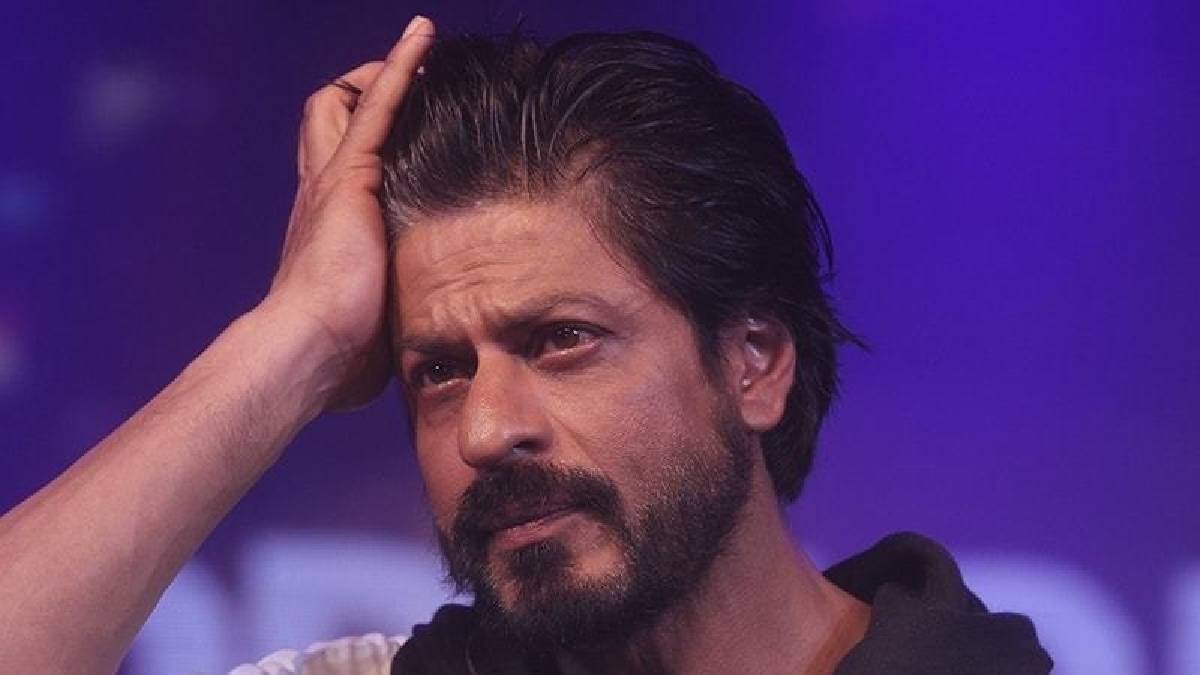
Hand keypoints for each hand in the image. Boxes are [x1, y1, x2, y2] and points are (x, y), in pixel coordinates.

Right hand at [263, 16, 434, 409]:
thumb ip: (387, 328)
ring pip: (342, 101)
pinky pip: (379, 105)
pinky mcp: (351, 176)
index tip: (398, 128)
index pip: (337, 162)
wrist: (309, 351)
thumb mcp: (371, 333)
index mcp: (326, 228)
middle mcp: (321, 195)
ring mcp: (333, 181)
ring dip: (378, 76)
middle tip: (401, 88)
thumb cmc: (337, 358)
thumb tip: (417, 363)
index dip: (362, 139)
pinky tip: (424, 37)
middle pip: (325, 118)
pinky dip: (400, 67)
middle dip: (359, 95)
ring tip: (419, 59)